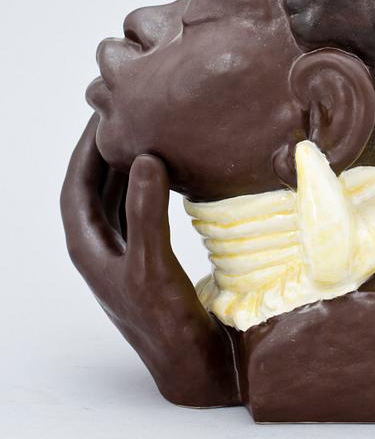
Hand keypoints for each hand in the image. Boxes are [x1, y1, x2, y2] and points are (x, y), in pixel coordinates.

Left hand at [61, 115, 238, 406]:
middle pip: (94, 187)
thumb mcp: (150, 265)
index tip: (102, 113)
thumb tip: (145, 157)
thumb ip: (147, 213)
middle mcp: (101, 247)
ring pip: (117, 198)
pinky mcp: (146, 258)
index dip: (85, 148)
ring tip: (146, 132)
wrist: (194, 364)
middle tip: (127, 114)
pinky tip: (167, 172)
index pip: (76, 185)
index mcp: (89, 247)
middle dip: (105, 151)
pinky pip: (138, 210)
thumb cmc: (165, 322)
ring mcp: (123, 253)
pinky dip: (147, 186)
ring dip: (126, 166)